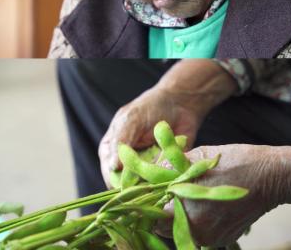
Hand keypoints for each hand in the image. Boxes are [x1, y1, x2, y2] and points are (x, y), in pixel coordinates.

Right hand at [98, 60, 237, 187]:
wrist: (181, 103)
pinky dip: (171, 178)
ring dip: (157, 181)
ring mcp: (146, 169)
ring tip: (166, 167)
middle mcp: (127, 163)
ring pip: (148, 187)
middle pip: (128, 186)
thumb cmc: (151, 107)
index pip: (110, 175)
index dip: (119, 183)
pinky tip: (175, 167)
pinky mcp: (165, 171)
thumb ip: (120, 142)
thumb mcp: (131, 120)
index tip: (133, 185)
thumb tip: (112, 167)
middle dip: (142, 184)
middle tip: (154, 177)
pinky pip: (166, 182)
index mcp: (111, 151)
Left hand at [156, 145, 290, 246]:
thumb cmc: (236, 163)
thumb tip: (149, 168)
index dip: (146, 203)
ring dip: (176, 216)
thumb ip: (169, 165)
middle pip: (164, 226)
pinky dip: (194, 220)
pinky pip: (197, 232)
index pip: (152, 215)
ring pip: (180, 230)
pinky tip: (200, 203)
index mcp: (189, 212)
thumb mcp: (197, 157)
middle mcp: (198, 231)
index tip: (146, 192)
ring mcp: (212, 237)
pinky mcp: (222, 238)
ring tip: (181, 196)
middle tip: (163, 192)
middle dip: (160, 210)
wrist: (272, 176)